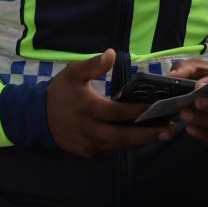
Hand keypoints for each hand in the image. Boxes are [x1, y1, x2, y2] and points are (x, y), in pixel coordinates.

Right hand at [47, 49, 175, 157]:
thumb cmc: (59, 93)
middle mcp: (90, 130)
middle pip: (123, 136)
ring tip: (163, 134)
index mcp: (88, 108)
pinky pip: (112, 149)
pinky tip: (142, 137)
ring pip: (120, 145)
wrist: (37, 117)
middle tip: (170, 131)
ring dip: (142, 141)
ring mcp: (89, 144)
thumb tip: (111, 53)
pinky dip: (127, 144)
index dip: (139, 111)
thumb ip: (93, 65)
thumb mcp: (72, 74)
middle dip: (148, 135)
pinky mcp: (88, 152)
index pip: (118, 112)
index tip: (158, 107)